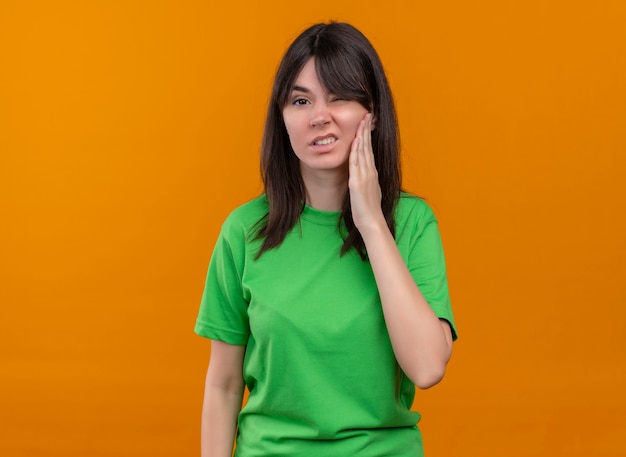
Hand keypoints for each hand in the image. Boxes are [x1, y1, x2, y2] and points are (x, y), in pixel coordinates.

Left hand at [348, 113, 385, 235]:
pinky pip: (357, 164)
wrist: (371, 221)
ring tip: (362, 122)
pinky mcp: (358, 183)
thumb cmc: (368, 209)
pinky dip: (357, 151)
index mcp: (371, 173)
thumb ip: (366, 181)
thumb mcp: (368, 191)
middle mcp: (370, 172)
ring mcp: (364, 176)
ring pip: (363, 152)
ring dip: (362, 136)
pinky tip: (356, 141)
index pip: (369, 150)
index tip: (367, 123)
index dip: (368, 136)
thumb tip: (364, 175)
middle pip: (368, 147)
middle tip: (367, 115)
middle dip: (366, 130)